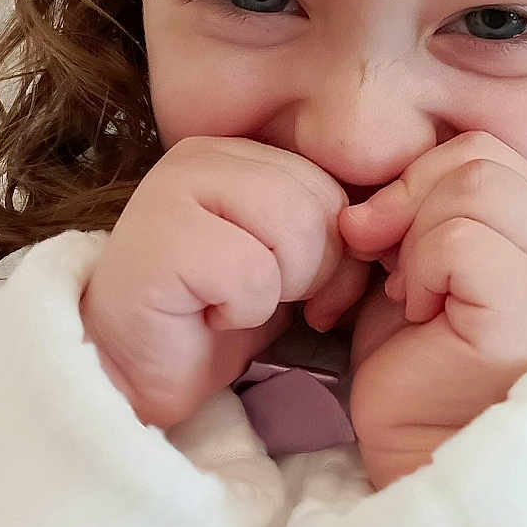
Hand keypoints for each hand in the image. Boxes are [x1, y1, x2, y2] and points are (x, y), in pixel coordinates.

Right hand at [78, 137, 365, 430]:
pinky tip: (205, 314)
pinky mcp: (159, 239)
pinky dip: (240, 311)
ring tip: (233, 304)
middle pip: (319, 208)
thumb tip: (389, 236)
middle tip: (271, 303)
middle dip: (314, 274)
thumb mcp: (288, 262)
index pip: (333, 190)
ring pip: (291, 233)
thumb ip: (329, 234)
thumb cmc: (212, 315)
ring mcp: (172, 191)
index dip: (341, 253)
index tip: (314, 295)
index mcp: (238, 154)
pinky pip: (250, 274)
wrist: (137, 372)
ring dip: (276, 291)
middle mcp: (202, 157)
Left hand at [324, 132, 526, 488]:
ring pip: (474, 186)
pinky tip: (422, 318)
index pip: (484, 151)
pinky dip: (423, 271)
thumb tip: (363, 209)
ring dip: (416, 239)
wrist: (423, 456)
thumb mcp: (408, 271)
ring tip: (414, 298)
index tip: (385, 243)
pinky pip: (462, 239)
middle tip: (389, 268)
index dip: (417, 180)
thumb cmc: (415, 369)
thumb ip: (405, 217)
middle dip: (409, 201)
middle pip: (480, 158)